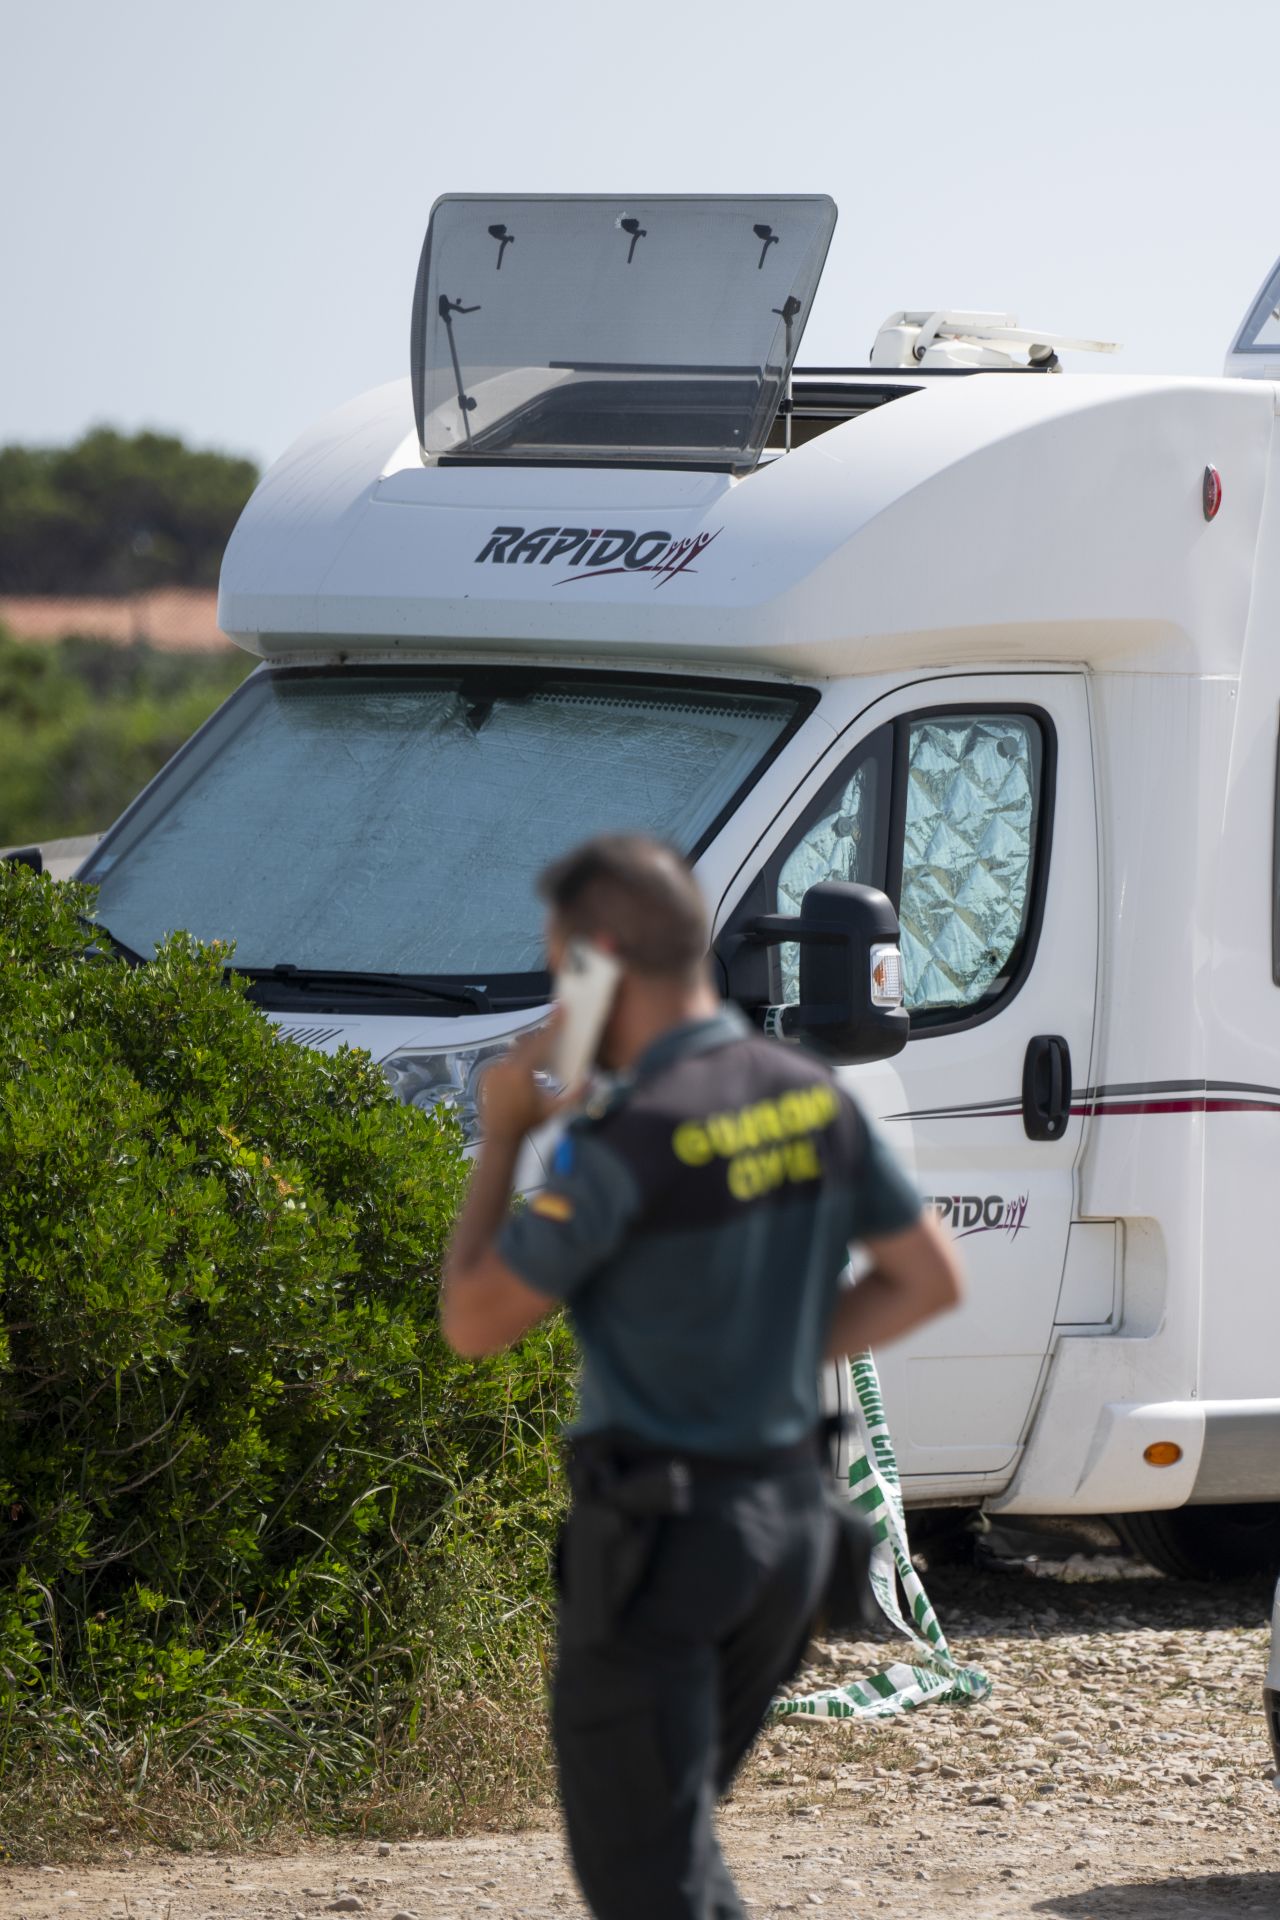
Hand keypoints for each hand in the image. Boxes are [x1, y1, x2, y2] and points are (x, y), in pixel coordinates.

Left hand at [479, 1020, 568, 1142]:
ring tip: (541, 1057)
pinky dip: (517, 1061)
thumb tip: (592, 1081)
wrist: (501, 1136)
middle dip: (543, 1036)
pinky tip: (524, 1072)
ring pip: (516, 1051)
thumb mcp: (556, 1110)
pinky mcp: (488, 1073)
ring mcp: (495, 1069)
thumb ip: (576, 1096)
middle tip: (556, 1026)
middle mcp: (506, 1066)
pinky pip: (506, 1060)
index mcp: (522, 1071)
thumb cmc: (528, 1123)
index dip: (553, 1024)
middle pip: (529, 1042)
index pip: (541, 1041)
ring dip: (530, 1050)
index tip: (561, 1008)